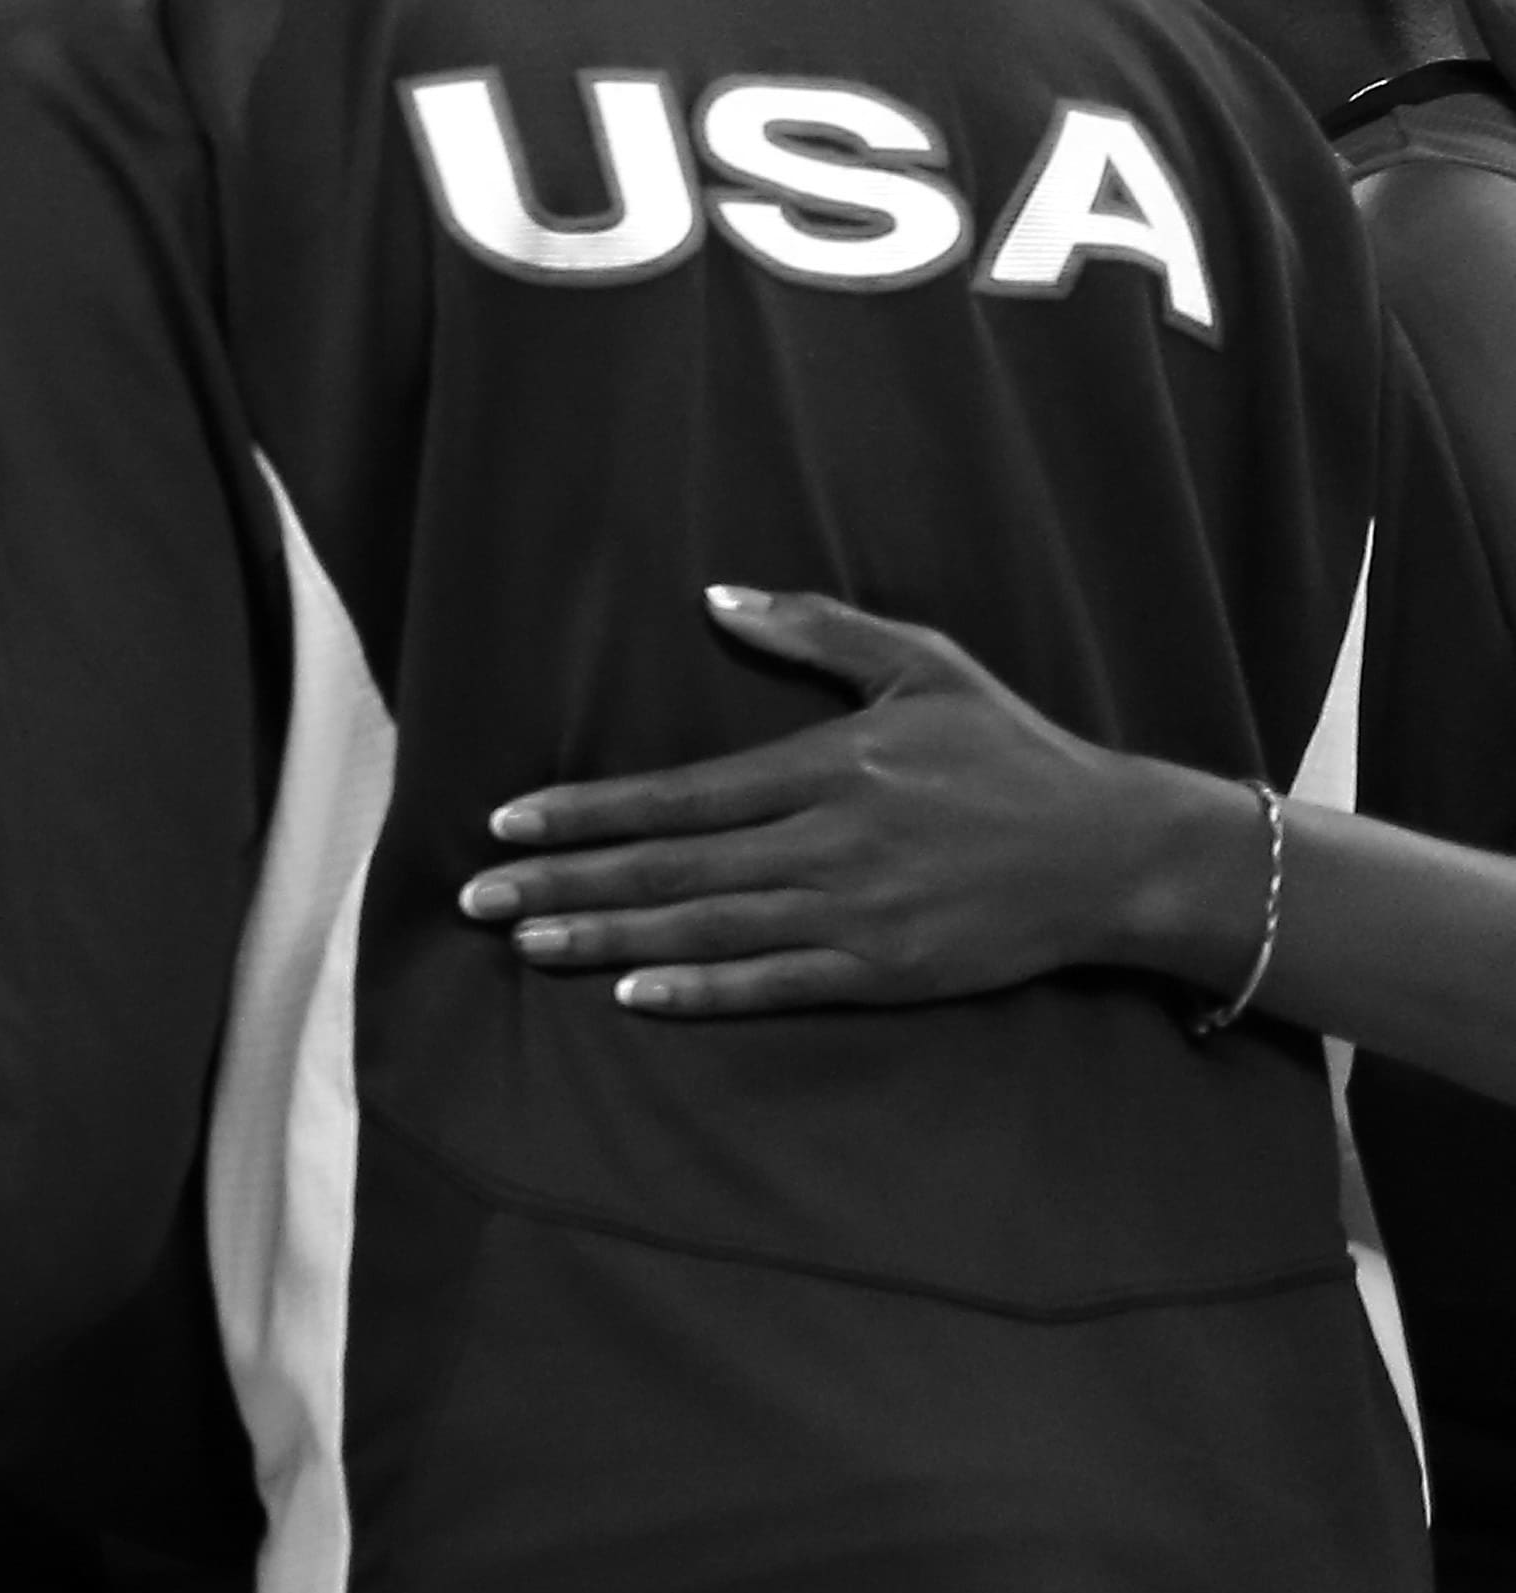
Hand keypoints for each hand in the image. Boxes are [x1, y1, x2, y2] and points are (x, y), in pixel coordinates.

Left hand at [458, 583, 1235, 1017]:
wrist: (1114, 851)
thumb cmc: (1011, 752)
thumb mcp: (922, 664)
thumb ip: (814, 630)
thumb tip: (715, 598)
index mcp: (827, 767)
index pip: (676, 796)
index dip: (585, 811)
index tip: (506, 819)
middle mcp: (829, 842)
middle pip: (669, 869)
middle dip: (565, 882)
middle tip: (478, 897)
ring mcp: (856, 913)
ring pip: (706, 929)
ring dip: (609, 939)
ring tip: (527, 944)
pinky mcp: (885, 971)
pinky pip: (774, 983)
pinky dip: (702, 990)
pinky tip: (633, 994)